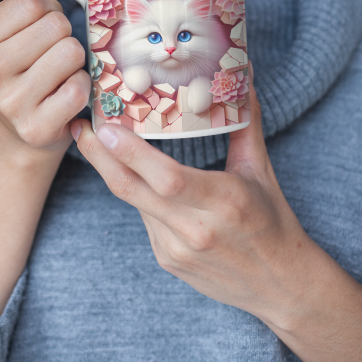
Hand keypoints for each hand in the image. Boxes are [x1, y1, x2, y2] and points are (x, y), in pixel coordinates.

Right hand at [0, 0, 89, 159]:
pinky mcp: (36, 127)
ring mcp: (10, 103)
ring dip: (75, 61)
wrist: (16, 132)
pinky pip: (79, 87)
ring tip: (58, 73)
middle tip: (51, 54)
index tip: (41, 29)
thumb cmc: (21, 67)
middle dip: (63, 35)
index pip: (34, 2)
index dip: (49, 10)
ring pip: (72, 52)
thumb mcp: (17, 23)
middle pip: (56, 26)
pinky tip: (64, 95)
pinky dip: (81, 87)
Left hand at [71, 66, 312, 326]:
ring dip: (112, 170)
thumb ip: (245, 121)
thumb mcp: (260, 169)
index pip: (166, 177)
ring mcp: (176, 249)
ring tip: (96, 140)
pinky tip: (129, 172)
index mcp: (223, 201)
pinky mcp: (167, 260)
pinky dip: (135, 192)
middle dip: (99, 157)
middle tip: (80, 127)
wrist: (281, 287)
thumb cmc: (273, 221)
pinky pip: (143, 218)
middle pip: (132, 189)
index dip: (131, 153)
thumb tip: (245, 74)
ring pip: (133, 201)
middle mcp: (195, 228)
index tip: (105, 127)